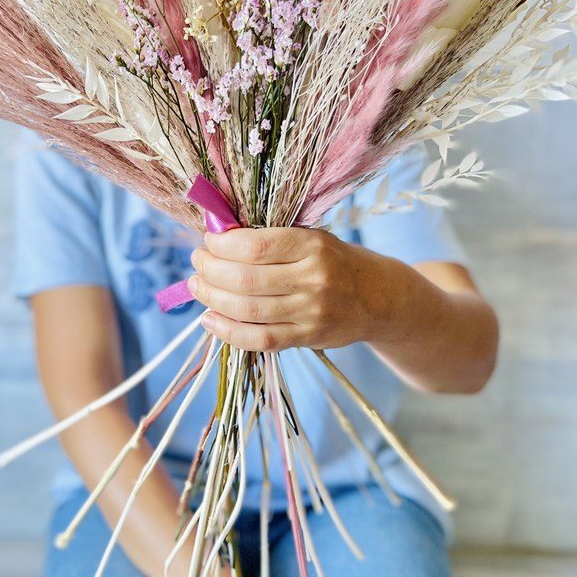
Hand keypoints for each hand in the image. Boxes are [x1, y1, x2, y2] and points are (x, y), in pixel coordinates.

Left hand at [189, 226, 391, 351]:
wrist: (380, 297)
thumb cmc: (336, 260)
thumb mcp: (312, 237)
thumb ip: (272, 239)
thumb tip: (217, 237)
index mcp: (312, 245)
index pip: (255, 245)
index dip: (222, 244)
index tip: (208, 239)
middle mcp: (313, 279)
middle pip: (245, 278)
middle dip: (210, 269)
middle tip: (197, 262)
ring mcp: (310, 312)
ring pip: (247, 310)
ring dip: (212, 297)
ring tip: (197, 286)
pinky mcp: (307, 338)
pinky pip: (259, 340)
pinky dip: (228, 331)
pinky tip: (210, 318)